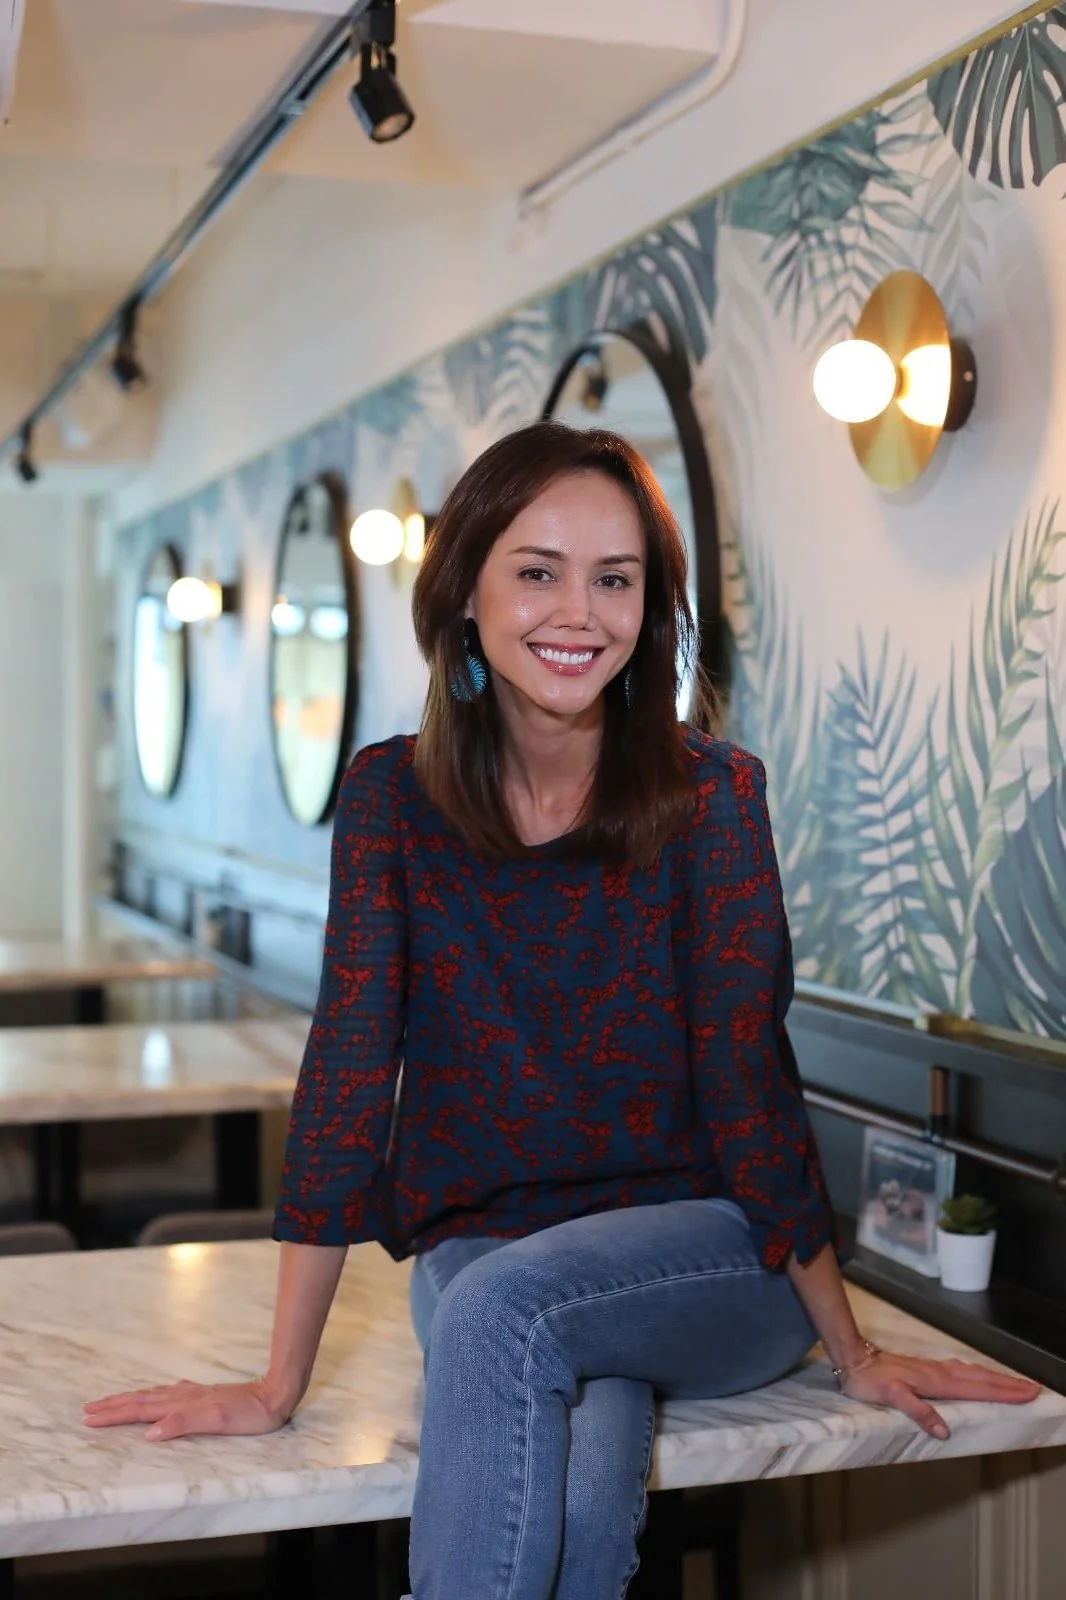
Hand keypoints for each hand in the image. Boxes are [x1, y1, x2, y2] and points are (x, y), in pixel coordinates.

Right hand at [83, 1377, 293, 1442]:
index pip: (142, 1410)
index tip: (90, 1418)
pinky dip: (153, 1397)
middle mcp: (185, 1396)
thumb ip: (184, 1423)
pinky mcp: (204, 1396)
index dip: (115, 1414)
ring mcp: (194, 1394)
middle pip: (142, 1400)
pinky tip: (157, 1396)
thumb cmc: (249, 1414)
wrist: (275, 1394)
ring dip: (129, 1400)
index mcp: (184, 1403)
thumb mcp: (218, 1421)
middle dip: (114, 1406)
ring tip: (111, 1402)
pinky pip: (168, 1395)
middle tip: (88, 1410)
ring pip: (153, 1396)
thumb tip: (150, 1433)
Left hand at [841, 1350, 1040, 1438]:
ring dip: (996, 1378)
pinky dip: (978, 1375)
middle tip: (1034, 1388)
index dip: (1003, 1392)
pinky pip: (962, 1372)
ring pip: (973, 1373)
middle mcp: (940, 1373)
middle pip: (981, 1378)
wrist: (855, 1360)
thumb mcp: (890, 1397)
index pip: (977, 1388)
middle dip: (1008, 1384)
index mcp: (936, 1381)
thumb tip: (944, 1431)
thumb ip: (917, 1411)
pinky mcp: (928, 1370)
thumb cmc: (870, 1381)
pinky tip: (979, 1377)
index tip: (1027, 1393)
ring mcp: (935, 1369)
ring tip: (1016, 1384)